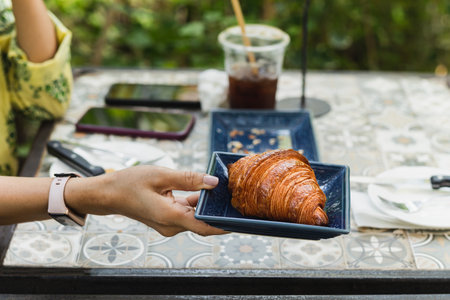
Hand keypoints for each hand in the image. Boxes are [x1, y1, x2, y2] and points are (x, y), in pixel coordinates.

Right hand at [66, 165, 226, 236]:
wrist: (108, 194)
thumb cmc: (129, 184)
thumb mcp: (161, 176)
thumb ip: (189, 179)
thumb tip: (213, 182)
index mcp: (171, 217)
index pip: (205, 226)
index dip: (225, 225)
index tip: (241, 220)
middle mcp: (171, 225)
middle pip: (202, 220)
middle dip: (218, 209)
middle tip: (235, 195)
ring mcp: (169, 224)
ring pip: (195, 215)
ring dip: (206, 204)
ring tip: (221, 188)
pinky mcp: (167, 219)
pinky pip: (186, 212)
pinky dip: (195, 202)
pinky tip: (204, 189)